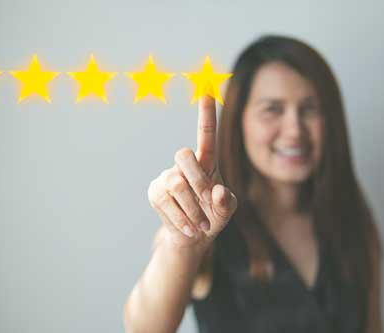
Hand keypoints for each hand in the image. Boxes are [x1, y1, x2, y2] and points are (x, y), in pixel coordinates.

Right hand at [148, 95, 237, 250]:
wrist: (193, 237)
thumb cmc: (213, 216)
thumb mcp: (227, 211)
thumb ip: (228, 202)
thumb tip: (217, 192)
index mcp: (207, 162)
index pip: (206, 134)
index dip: (206, 112)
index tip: (207, 88)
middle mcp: (185, 165)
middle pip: (184, 155)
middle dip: (198, 181)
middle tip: (208, 202)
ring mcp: (166, 177)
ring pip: (176, 184)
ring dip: (192, 208)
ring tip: (202, 225)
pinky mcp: (155, 192)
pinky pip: (165, 201)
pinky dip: (181, 218)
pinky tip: (190, 229)